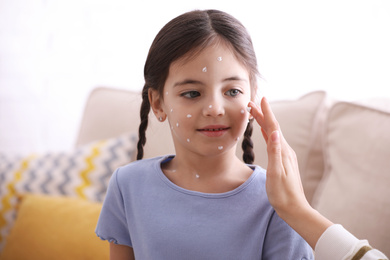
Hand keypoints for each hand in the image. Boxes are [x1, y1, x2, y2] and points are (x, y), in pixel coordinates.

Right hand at [248, 98, 309, 217]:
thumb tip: (275, 132)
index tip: (261, 99)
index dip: (266, 113)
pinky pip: (273, 142)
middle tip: (251, 103)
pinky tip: (265, 132)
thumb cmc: (282, 194)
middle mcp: (285, 150)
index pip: (273, 127)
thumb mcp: (276, 173)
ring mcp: (285, 155)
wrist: (294, 208)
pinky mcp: (283, 160)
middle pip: (272, 128)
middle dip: (262, 114)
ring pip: (272, 134)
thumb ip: (275, 152)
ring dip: (263, 122)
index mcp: (283, 152)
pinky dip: (267, 133)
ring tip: (255, 113)